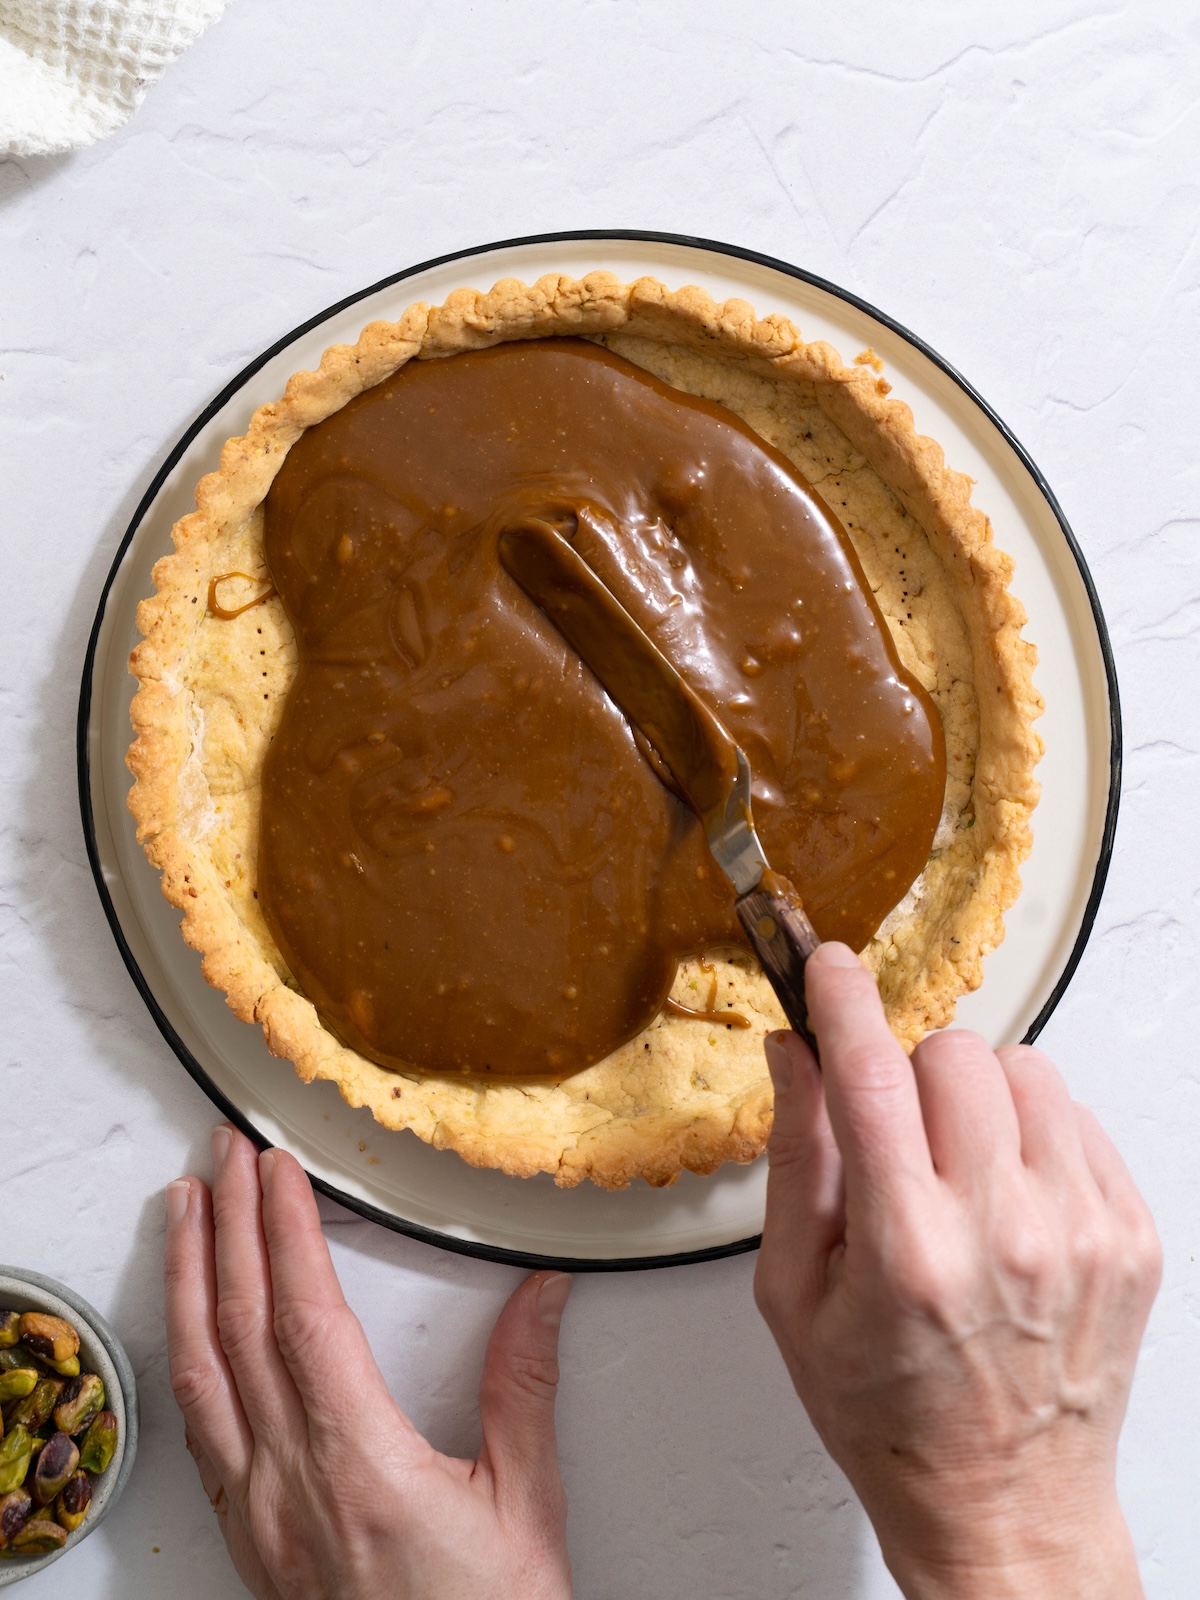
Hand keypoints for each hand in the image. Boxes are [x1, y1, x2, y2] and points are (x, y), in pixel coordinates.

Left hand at [164, 1126, 572, 1599]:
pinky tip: (189, 1325)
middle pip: (240, 1329)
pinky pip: (200, 1431)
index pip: (305, 1318)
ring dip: (187, 1281)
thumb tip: (542, 1294)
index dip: (284, 1232)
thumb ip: (524, 1389)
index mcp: (362, 1466)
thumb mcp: (525, 1506)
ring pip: (201, 1375)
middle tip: (223, 1156)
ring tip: (183, 1212)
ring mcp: (259, 1516)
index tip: (277, 1169)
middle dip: (226, 1228)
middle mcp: (292, 1486)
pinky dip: (187, 1356)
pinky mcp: (249, 1541)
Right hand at [754, 943, 1160, 1599]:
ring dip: (977, 1097)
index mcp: (907, 1251)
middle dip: (910, 1070)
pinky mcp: (1129, 1236)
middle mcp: (1006, 1233)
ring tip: (958, 1168)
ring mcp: (1081, 1232)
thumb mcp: (796, 1298)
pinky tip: (1007, 1198)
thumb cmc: (890, 1416)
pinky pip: (1078, 1118)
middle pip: (956, 1054)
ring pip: (1026, 1070)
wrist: (1006, 1510)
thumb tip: (796, 1054)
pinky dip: (1034, 1135)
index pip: (872, 1075)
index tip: (830, 967)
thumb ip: (796, 1160)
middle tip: (896, 1130)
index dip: (844, 999)